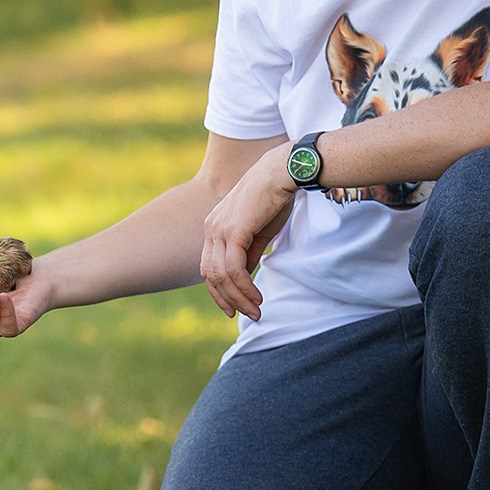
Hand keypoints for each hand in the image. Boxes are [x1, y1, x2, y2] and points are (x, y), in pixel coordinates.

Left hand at [200, 145, 298, 320]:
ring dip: (239, 298)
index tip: (232, 308)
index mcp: (214, 227)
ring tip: (256, 310)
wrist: (280, 174)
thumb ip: (248, 254)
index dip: (218, 291)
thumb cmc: (273, 199)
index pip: (208, 267)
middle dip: (228, 300)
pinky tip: (257, 296)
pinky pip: (234, 269)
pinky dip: (244, 287)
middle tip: (248, 315)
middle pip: (210, 275)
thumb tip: (245, 278)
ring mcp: (219, 229)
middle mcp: (211, 228)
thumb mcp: (258, 232)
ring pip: (221, 276)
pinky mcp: (233, 231)